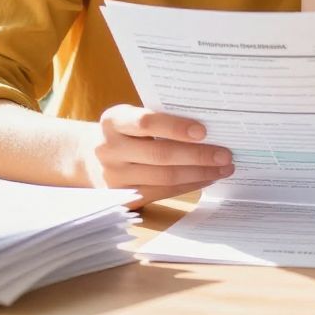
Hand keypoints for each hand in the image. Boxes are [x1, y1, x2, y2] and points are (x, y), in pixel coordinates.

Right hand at [82, 105, 234, 206]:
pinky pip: (162, 192)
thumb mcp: (132, 117)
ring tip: (224, 168)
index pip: (146, 123)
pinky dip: (188, 185)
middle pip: (160, 154)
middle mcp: (109, 149)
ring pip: (164, 177)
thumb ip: (160, 118)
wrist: (89, 156)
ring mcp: (114, 176)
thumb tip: (210, 125)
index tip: (203, 131)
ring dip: (199, 174)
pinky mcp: (123, 197)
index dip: (175, 127)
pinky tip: (206, 178)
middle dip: (198, 155)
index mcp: (113, 120)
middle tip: (225, 154)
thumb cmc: (125, 131)